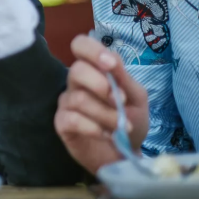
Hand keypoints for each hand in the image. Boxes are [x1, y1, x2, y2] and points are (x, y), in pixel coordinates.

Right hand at [54, 35, 149, 174]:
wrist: (126, 153)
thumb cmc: (130, 120)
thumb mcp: (137, 97)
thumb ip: (124, 78)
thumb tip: (111, 61)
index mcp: (94, 70)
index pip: (80, 45)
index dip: (92, 50)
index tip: (110, 65)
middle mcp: (76, 83)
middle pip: (76, 71)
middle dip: (101, 85)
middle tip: (120, 101)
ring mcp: (66, 103)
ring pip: (78, 99)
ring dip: (106, 113)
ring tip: (122, 126)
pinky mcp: (61, 124)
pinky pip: (71, 119)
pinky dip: (93, 127)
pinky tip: (106, 134)